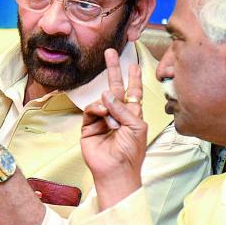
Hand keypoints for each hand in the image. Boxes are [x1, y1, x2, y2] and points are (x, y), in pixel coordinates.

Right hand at [80, 49, 147, 208]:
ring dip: (107, 104)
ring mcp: (102, 119)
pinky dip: (96, 109)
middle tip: (110, 53)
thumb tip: (107, 94)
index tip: (135, 64)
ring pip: (102, 99)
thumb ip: (123, 109)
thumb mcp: (136, 127)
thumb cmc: (131, 152)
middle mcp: (117, 114)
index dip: (134, 78)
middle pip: (115, 87)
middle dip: (113, 70)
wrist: (115, 171)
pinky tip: (102, 115)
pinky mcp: (89, 126)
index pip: (134, 91)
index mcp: (133, 114)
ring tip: (111, 121)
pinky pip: (91, 110)